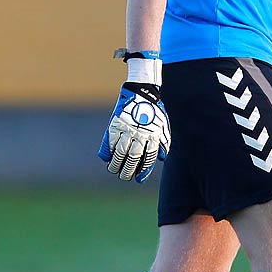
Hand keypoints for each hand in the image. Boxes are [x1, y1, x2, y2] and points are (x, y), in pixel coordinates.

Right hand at [97, 53, 169, 182]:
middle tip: (124, 177)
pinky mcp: (115, 124)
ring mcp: (127, 129)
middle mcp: (140, 134)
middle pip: (133, 158)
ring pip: (120, 152)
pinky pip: (110, 142)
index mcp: (153, 136)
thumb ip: (164, 142)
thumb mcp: (163, 126)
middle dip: (128, 170)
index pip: (148, 158)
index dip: (143, 171)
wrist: (141, 92)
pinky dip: (108, 151)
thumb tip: (161, 158)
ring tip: (114, 171)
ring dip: (116, 164)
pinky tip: (107, 158)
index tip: (138, 179)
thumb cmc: (154, 111)